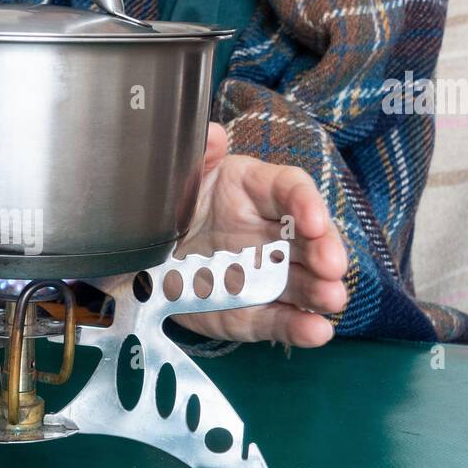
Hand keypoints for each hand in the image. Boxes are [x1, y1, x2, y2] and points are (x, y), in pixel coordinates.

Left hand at [171, 123, 348, 346]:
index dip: (306, 203)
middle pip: (308, 238)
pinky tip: (316, 332)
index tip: (313, 220)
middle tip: (333, 266)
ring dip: (321, 291)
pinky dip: (297, 326)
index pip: (290, 190)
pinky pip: (277, 319)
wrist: (134, 259)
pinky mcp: (252, 311)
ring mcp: (263, 275)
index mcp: (253, 190)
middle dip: (325, 250)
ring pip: (302, 282)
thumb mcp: (173, 177)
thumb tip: (214, 135)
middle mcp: (269, 232)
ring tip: (331, 300)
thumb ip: (195, 156)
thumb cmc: (164, 208)